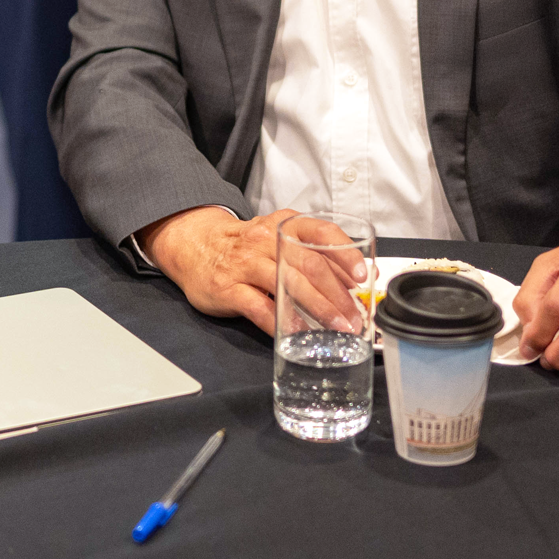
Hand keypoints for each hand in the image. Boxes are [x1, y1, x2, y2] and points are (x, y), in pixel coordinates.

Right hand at [139, 206, 369, 335]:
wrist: (195, 246)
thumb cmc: (246, 247)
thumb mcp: (279, 239)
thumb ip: (316, 255)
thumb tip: (360, 278)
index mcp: (284, 225)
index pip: (322, 233)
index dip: (345, 256)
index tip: (363, 277)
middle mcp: (266, 241)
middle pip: (309, 265)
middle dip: (337, 294)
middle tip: (354, 317)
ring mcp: (246, 264)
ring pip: (288, 285)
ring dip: (317, 309)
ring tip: (336, 328)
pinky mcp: (229, 288)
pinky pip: (259, 307)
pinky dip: (281, 322)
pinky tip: (297, 333)